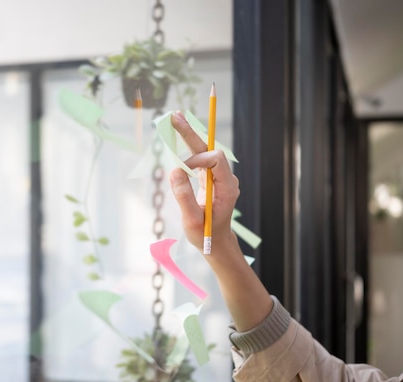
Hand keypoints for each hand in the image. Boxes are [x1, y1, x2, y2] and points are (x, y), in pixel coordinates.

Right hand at [169, 111, 239, 252]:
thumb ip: (184, 196)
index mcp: (227, 188)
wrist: (215, 244)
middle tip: (175, 116)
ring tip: (174, 120)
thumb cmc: (205, 235)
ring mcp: (220, 178)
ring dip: (189, 136)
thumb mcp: (192, 220)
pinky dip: (189, 148)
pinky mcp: (212, 179)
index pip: (215, 160)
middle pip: (210, 149)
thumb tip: (174, 170)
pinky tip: (179, 135)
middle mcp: (226, 179)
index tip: (181, 170)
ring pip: (205, 151)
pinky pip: (201, 159)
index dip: (198, 159)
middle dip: (192, 133)